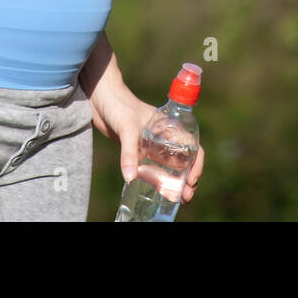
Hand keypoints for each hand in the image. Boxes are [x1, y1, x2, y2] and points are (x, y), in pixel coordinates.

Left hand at [88, 80, 205, 204]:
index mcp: (171, 127)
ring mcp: (153, 144)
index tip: (191, 179)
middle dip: (188, 179)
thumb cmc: (119, 105)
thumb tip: (130, 178)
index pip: (192, 146)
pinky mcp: (139, 150)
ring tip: (178, 199)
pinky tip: (160, 192)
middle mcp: (165, 137)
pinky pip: (154, 168)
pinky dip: (159, 180)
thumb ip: (129, 152)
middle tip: (186, 196)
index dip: (197, 163)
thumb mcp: (127, 129)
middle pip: (185, 160)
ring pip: (170, 166)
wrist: (101, 98)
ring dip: (176, 182)